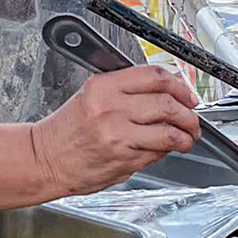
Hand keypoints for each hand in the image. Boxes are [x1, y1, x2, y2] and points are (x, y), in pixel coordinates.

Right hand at [31, 66, 200, 196]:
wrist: (44, 159)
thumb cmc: (67, 130)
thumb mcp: (91, 96)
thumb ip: (126, 91)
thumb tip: (166, 93)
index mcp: (104, 87)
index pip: (155, 76)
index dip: (180, 85)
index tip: (187, 94)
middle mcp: (111, 109)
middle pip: (168, 104)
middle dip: (189, 114)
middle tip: (193, 119)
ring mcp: (118, 136)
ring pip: (169, 133)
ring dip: (185, 137)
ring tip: (187, 138)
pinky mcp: (123, 160)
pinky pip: (157, 153)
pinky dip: (166, 152)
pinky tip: (163, 150)